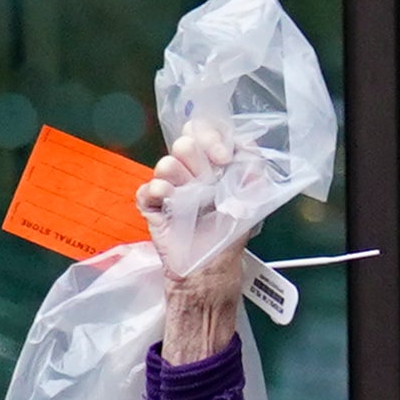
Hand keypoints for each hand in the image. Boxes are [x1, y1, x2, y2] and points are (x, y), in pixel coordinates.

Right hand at [142, 125, 250, 364]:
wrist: (211, 268)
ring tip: (193, 198)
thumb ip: (252, 169)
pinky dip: (158, 191)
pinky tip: (170, 200)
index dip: (211, 138)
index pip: (202, 132)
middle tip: (210, 181)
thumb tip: (247, 144)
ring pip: (167, 163)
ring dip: (182, 177)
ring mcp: (169, 188)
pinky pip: (147, 189)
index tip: (223, 157)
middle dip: (200, 161)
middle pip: (184, 144)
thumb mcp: (252, 200)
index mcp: (211, 165)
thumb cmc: (230, 234)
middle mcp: (189, 172)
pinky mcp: (152, 207)